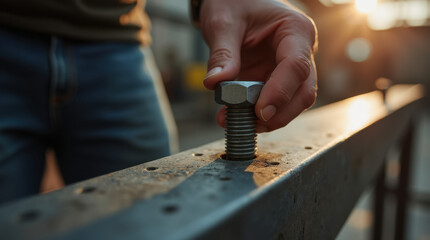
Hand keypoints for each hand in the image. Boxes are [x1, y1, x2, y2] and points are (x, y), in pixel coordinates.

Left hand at [200, 0, 317, 131]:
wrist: (235, 1)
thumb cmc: (234, 2)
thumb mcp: (223, 22)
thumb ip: (222, 53)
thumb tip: (215, 84)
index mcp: (295, 30)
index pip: (296, 66)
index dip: (280, 92)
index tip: (260, 112)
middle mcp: (300, 51)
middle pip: (303, 91)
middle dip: (281, 113)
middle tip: (252, 125)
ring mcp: (289, 68)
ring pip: (292, 102)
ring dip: (268, 118)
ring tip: (235, 122)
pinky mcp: (276, 79)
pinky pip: (273, 102)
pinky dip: (256, 114)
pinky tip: (234, 118)